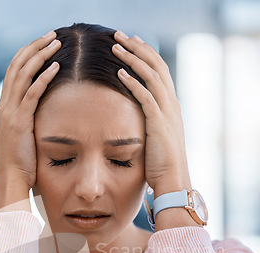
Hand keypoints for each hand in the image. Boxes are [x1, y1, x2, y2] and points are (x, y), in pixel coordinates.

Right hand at [0, 30, 60, 189]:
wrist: (8, 179)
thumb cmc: (18, 164)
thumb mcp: (20, 139)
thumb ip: (27, 124)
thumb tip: (42, 119)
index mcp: (4, 108)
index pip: (14, 72)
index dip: (28, 55)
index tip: (43, 45)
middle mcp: (4, 105)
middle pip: (17, 66)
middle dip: (35, 47)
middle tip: (52, 35)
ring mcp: (10, 112)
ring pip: (23, 74)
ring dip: (40, 55)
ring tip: (56, 43)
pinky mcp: (19, 121)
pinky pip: (32, 93)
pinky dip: (43, 77)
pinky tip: (56, 66)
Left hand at [112, 31, 191, 193]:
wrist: (173, 179)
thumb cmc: (160, 164)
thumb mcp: (155, 137)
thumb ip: (148, 123)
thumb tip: (132, 118)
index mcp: (171, 105)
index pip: (159, 71)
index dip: (145, 54)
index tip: (130, 43)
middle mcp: (172, 103)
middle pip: (156, 65)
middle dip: (138, 47)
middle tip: (119, 35)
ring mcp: (167, 112)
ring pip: (151, 75)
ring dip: (133, 59)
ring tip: (115, 46)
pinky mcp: (159, 122)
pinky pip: (145, 96)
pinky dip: (133, 82)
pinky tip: (119, 72)